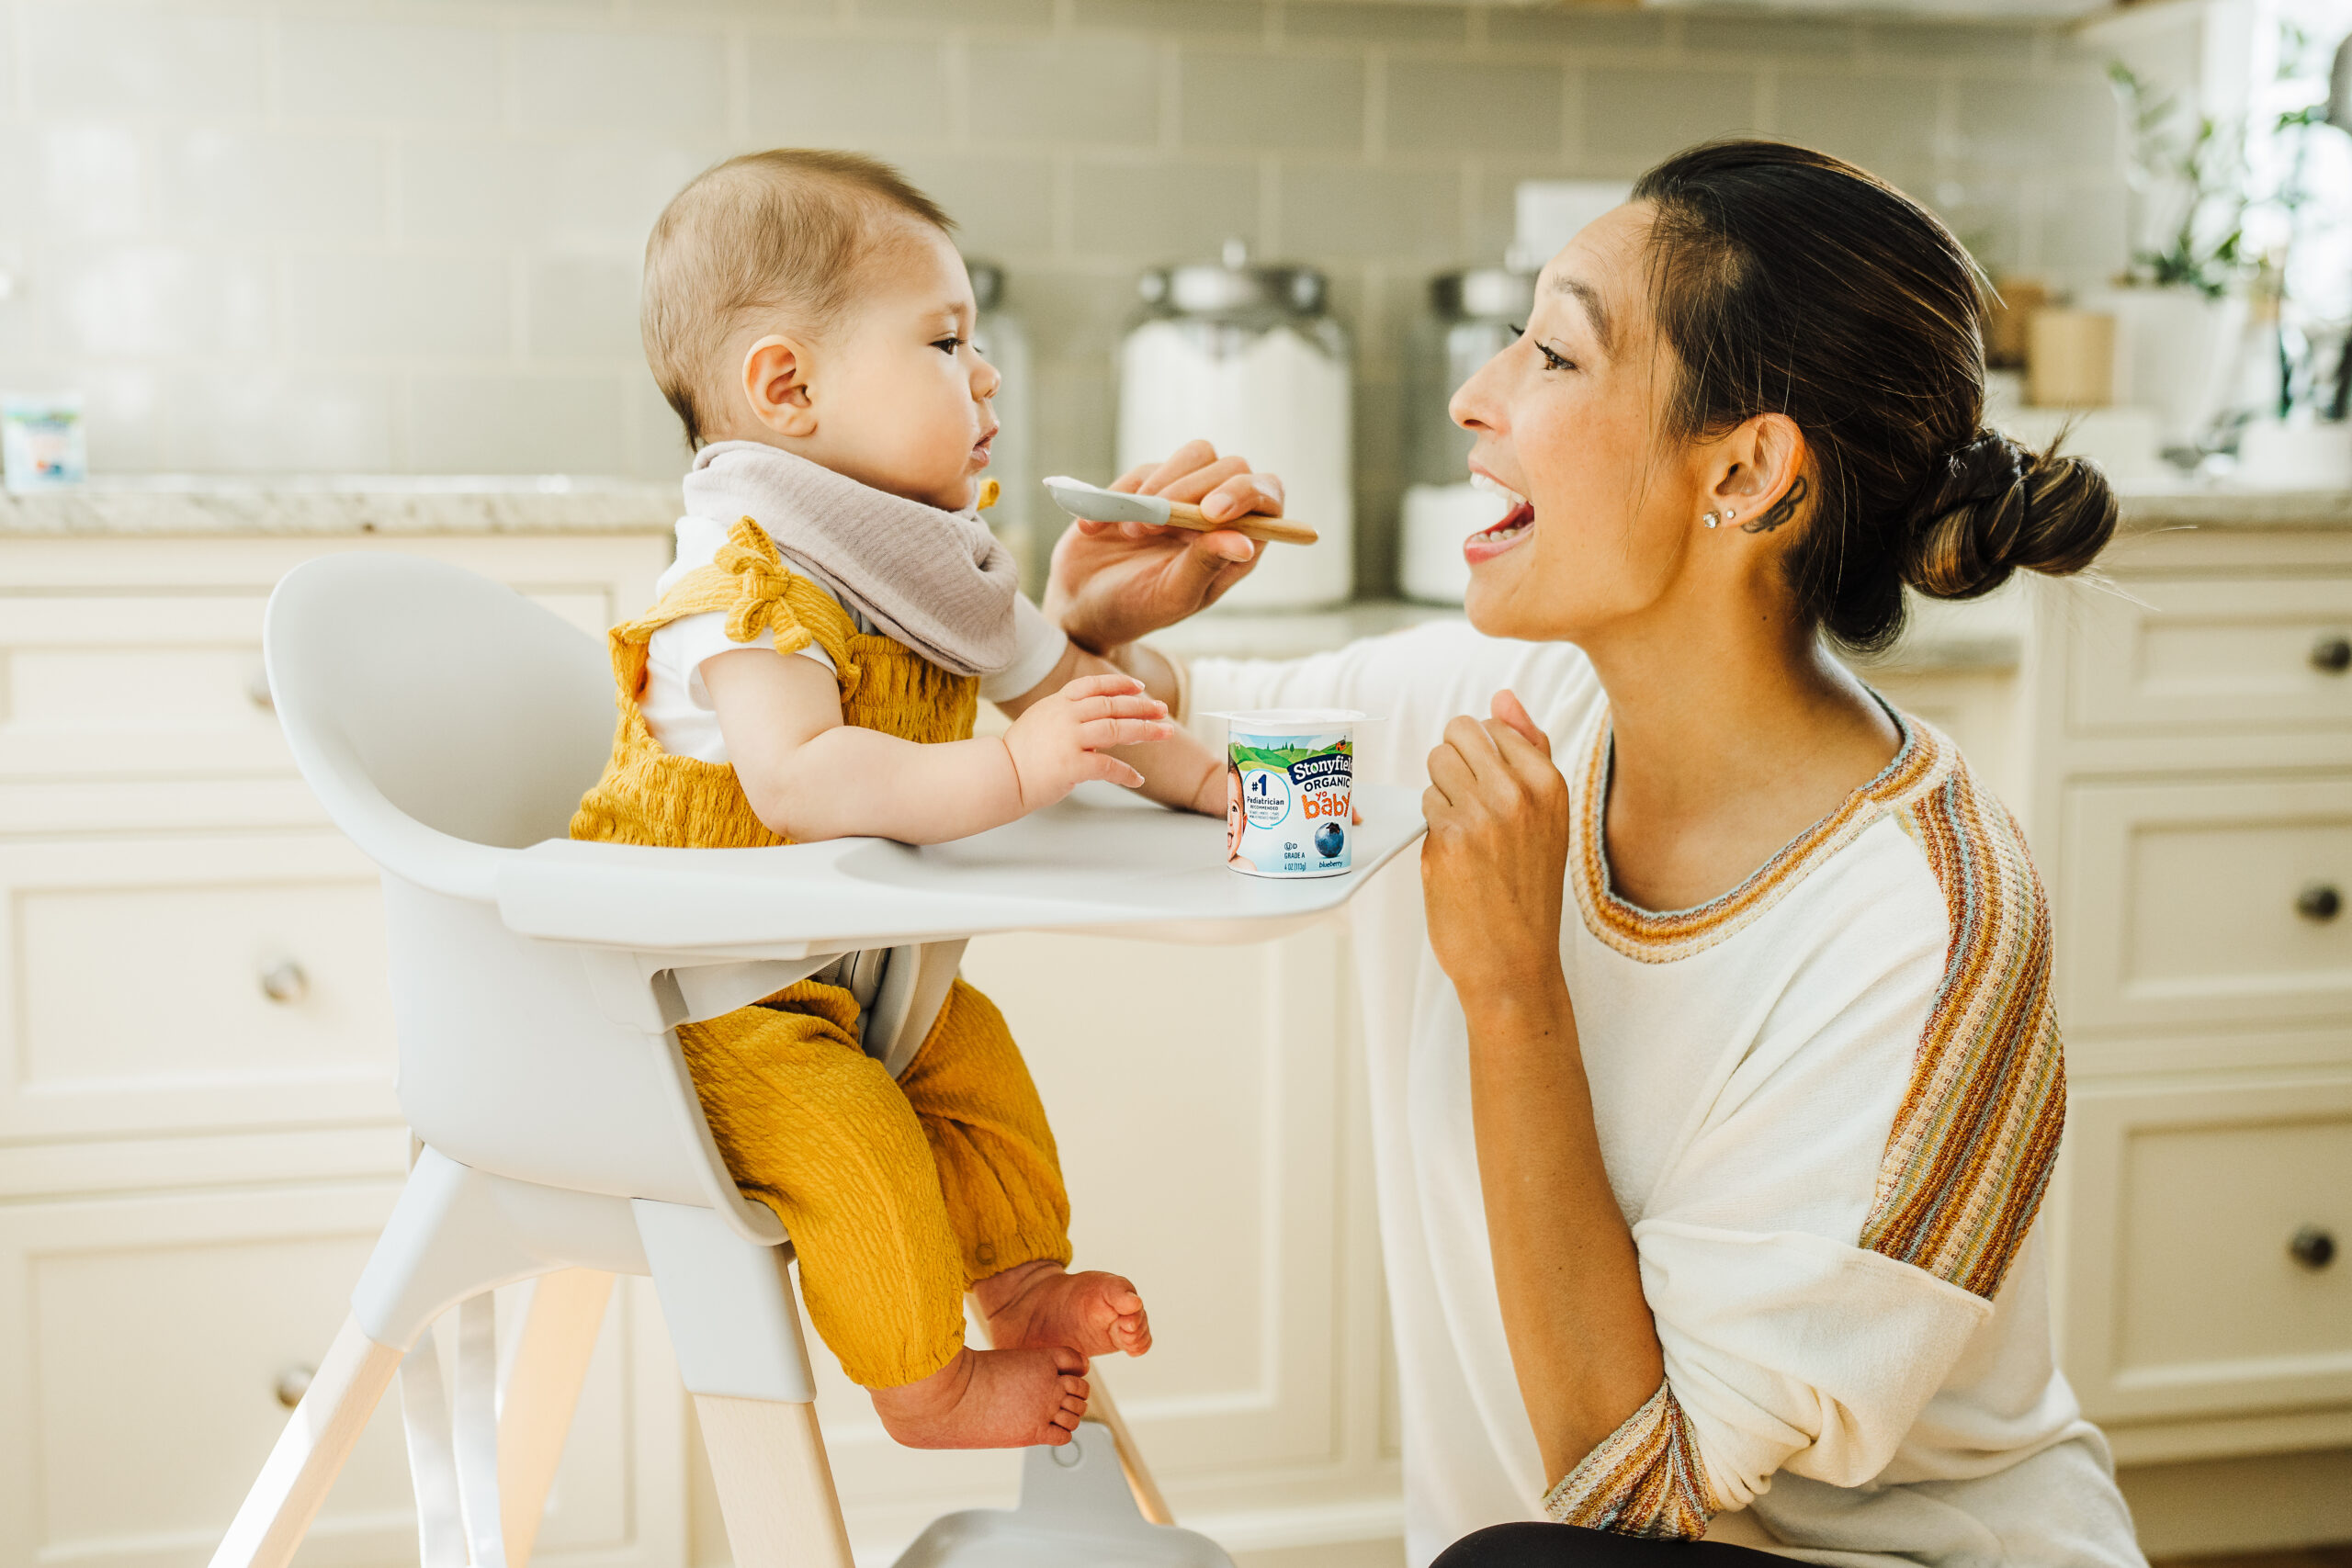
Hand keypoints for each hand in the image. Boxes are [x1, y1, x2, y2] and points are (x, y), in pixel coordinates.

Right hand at [1001, 673, 1176, 809]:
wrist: (1000, 776)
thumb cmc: (1019, 754)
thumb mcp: (1040, 721)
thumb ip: (1065, 715)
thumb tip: (1096, 722)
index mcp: (1057, 703)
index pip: (1093, 685)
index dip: (1119, 683)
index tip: (1139, 686)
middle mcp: (1065, 716)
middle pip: (1112, 704)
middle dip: (1142, 706)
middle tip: (1163, 710)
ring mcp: (1069, 739)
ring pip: (1116, 728)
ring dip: (1145, 730)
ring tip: (1166, 733)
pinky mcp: (1072, 765)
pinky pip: (1108, 766)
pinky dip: (1126, 773)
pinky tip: (1138, 778)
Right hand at [1044, 439, 1284, 654]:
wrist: (1083, 602)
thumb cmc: (1138, 608)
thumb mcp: (1173, 595)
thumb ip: (1207, 565)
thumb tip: (1245, 544)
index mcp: (1241, 542)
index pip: (1267, 497)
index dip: (1247, 493)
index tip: (1209, 511)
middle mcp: (1221, 512)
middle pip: (1233, 467)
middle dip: (1193, 490)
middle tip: (1155, 524)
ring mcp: (1187, 493)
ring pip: (1197, 454)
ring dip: (1162, 487)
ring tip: (1131, 531)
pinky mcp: (1150, 483)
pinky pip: (1147, 470)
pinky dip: (1122, 496)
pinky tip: (1097, 529)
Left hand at [1421, 690, 1571, 999]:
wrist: (1514, 960)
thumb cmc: (1527, 888)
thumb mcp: (1547, 816)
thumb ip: (1527, 749)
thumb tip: (1502, 695)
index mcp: (1549, 782)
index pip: (1493, 724)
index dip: (1482, 759)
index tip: (1495, 797)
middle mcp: (1519, 791)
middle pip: (1458, 733)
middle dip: (1455, 763)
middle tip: (1471, 808)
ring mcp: (1482, 813)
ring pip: (1436, 763)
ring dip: (1441, 792)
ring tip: (1466, 833)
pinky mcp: (1447, 838)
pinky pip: (1424, 800)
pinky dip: (1432, 824)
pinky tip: (1454, 856)